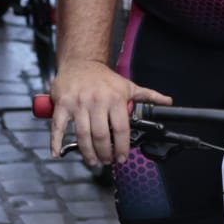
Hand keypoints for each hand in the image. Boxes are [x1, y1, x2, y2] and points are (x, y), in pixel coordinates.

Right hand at [48, 59, 171, 166]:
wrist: (80, 62)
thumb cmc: (104, 77)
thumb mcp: (128, 85)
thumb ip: (148, 95)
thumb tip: (168, 102)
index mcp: (115, 98)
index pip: (121, 129)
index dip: (122, 147)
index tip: (122, 157)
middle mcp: (97, 101)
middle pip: (101, 136)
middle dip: (105, 153)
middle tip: (106, 161)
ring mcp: (78, 103)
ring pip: (82, 135)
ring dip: (87, 153)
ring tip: (92, 161)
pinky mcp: (62, 104)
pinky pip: (58, 126)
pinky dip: (56, 142)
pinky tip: (58, 153)